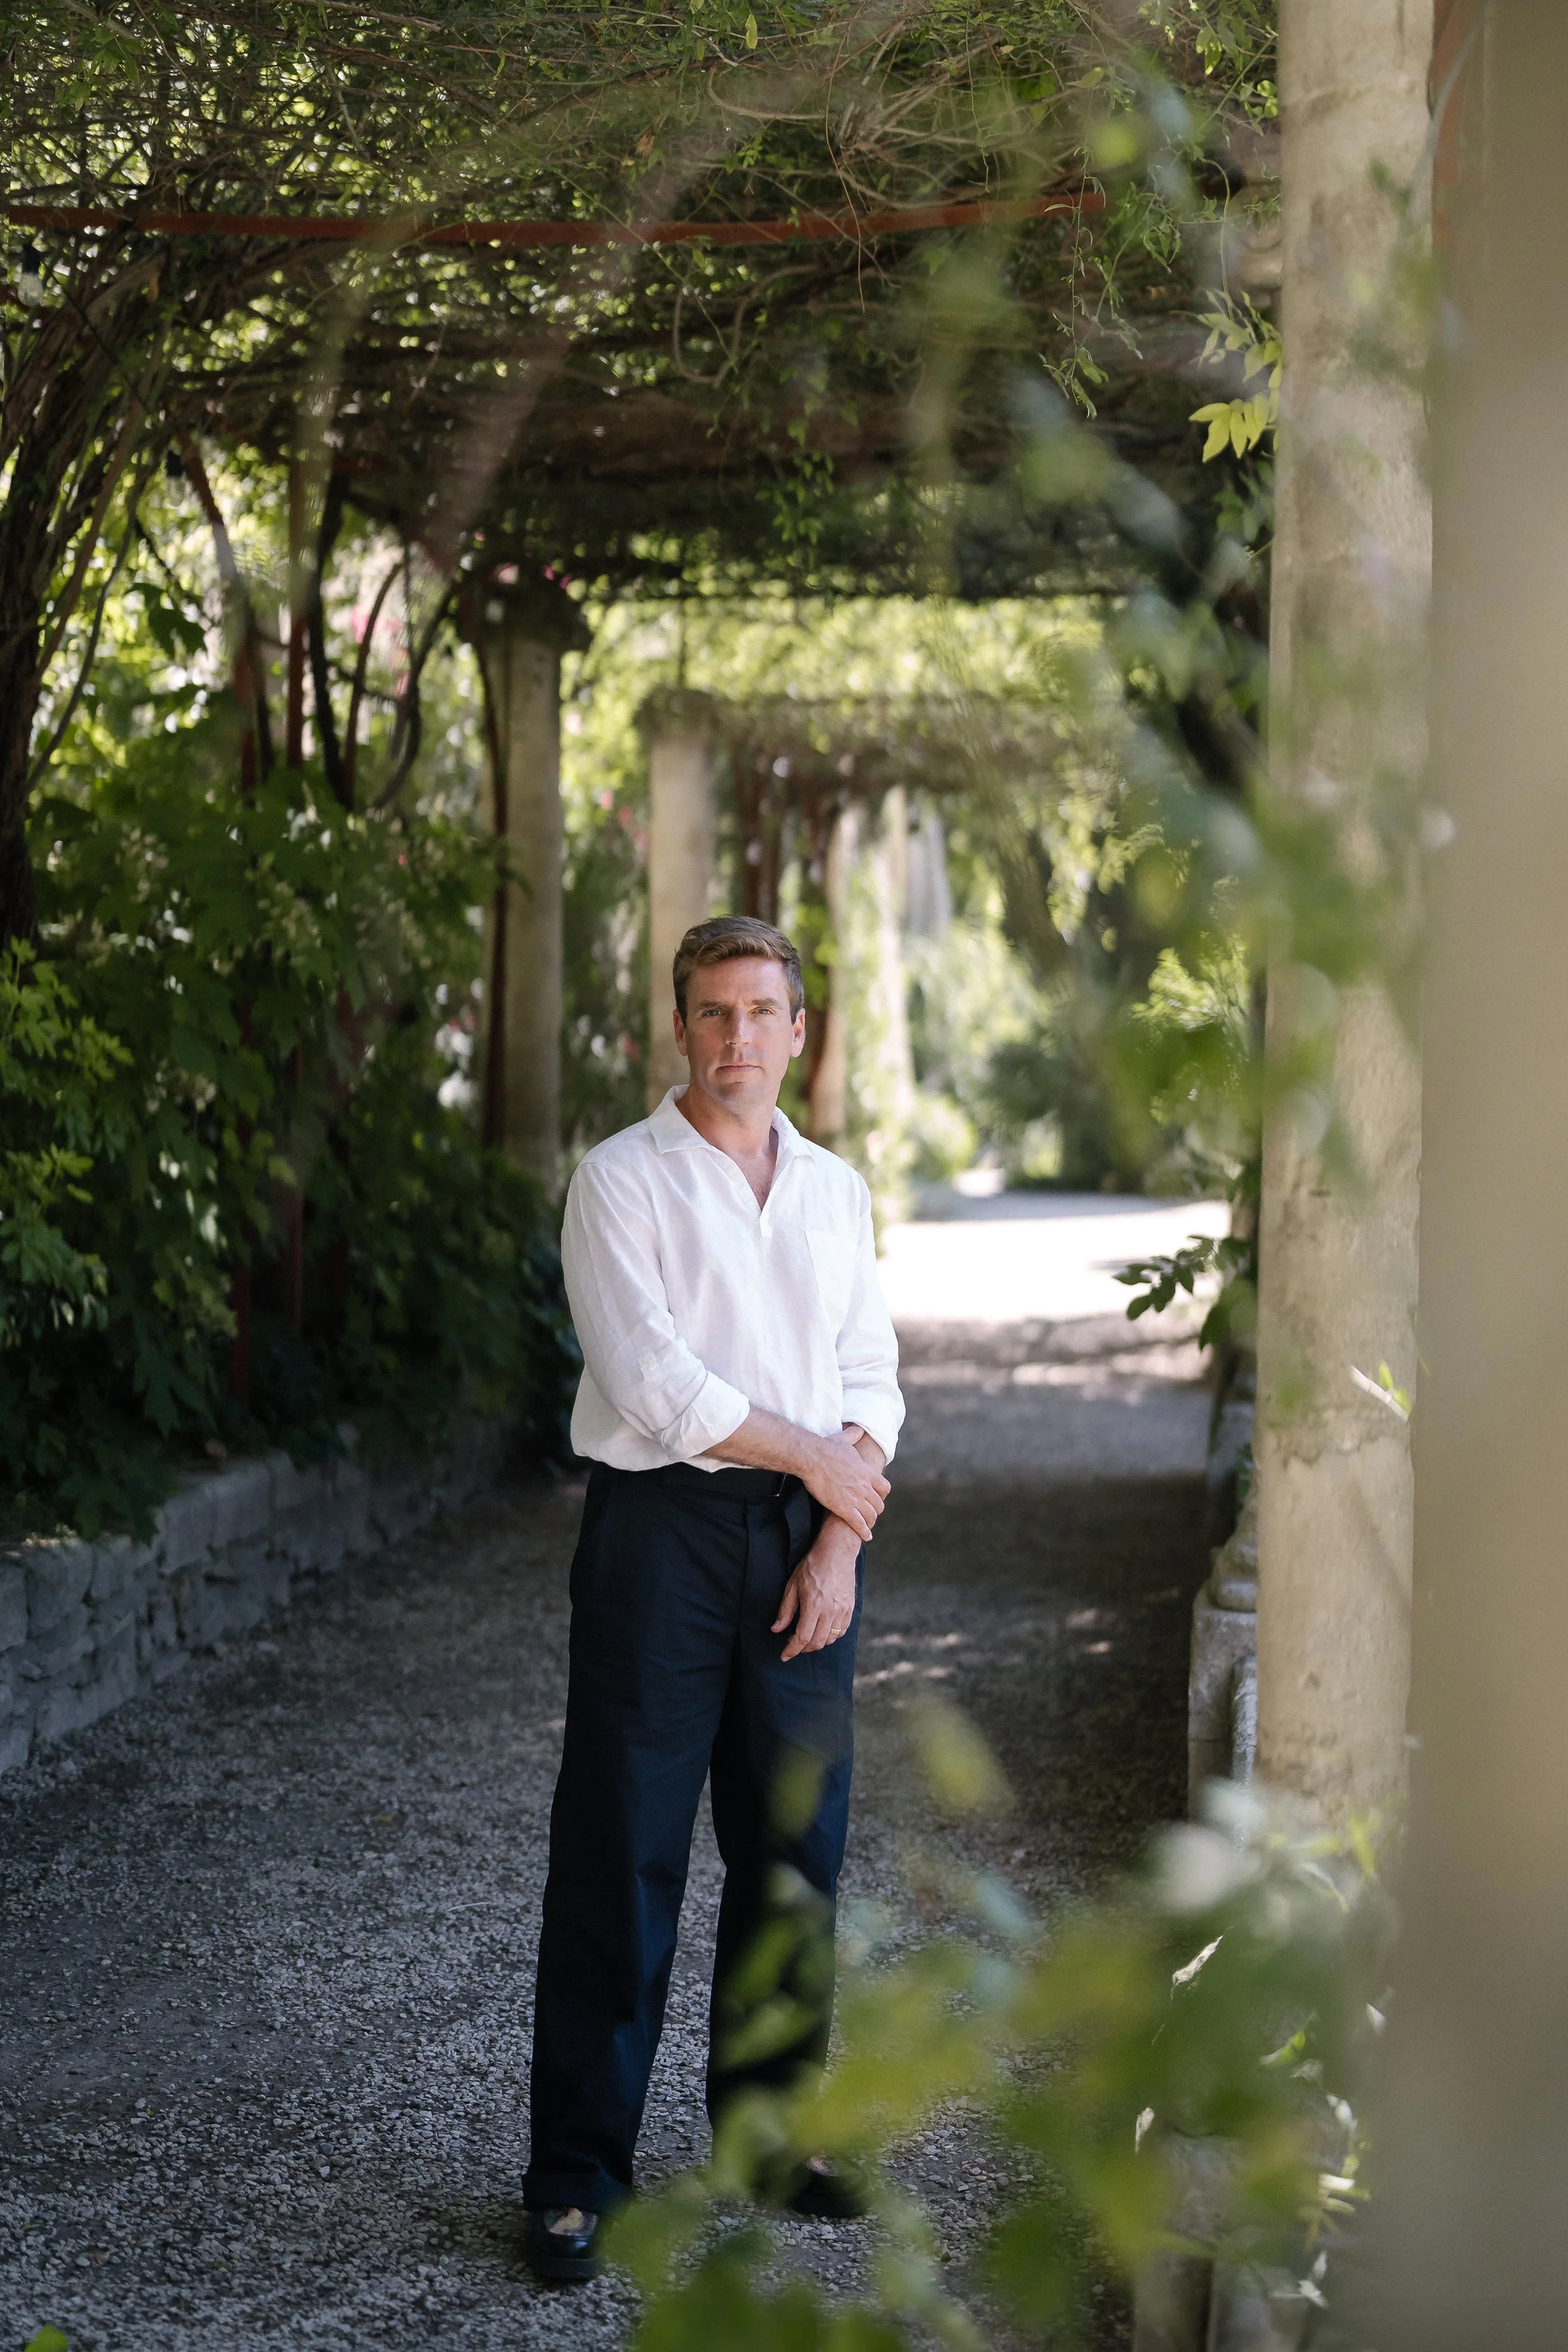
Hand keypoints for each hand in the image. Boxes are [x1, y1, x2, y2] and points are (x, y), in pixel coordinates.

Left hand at [774, 1522, 859, 1660]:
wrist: (837, 1551)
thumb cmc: (812, 1565)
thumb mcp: (792, 1585)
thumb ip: (785, 1610)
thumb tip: (776, 1629)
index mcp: (814, 1605)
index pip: (803, 1637)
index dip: (792, 1650)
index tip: (784, 1656)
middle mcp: (830, 1610)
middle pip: (817, 1642)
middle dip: (803, 1648)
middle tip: (794, 1644)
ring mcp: (843, 1610)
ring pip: (830, 1639)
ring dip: (817, 1643)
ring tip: (807, 1636)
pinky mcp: (850, 1608)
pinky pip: (841, 1631)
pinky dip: (831, 1636)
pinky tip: (822, 1631)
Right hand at [802, 1431, 888, 1541]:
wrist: (812, 1458)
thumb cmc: (826, 1448)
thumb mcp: (844, 1439)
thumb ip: (854, 1435)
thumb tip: (858, 1428)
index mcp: (867, 1472)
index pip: (885, 1488)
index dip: (882, 1494)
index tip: (877, 1497)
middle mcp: (865, 1486)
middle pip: (879, 1504)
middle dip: (875, 1509)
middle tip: (870, 1513)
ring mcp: (855, 1498)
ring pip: (871, 1515)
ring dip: (870, 1521)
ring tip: (867, 1526)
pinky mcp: (844, 1508)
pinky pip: (859, 1524)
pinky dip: (864, 1532)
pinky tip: (866, 1536)